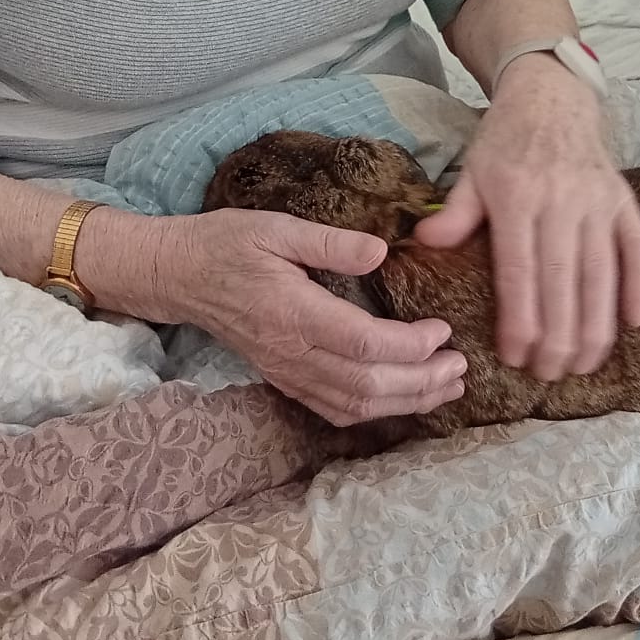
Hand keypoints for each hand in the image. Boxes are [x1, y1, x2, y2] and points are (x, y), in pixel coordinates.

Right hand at [105, 207, 466, 426]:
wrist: (178, 276)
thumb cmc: (227, 243)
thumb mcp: (278, 227)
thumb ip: (331, 242)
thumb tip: (381, 251)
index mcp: (293, 313)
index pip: (363, 344)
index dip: (410, 346)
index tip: (443, 330)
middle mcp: (291, 353)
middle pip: (367, 385)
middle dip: (421, 382)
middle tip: (460, 365)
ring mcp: (286, 372)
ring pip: (354, 405)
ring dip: (406, 401)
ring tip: (446, 387)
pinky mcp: (283, 379)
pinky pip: (333, 408)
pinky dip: (374, 411)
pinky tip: (402, 401)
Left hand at [415, 54, 639, 380]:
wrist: (552, 96)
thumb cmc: (505, 142)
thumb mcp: (471, 171)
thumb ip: (454, 213)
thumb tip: (424, 245)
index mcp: (517, 197)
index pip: (520, 271)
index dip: (521, 319)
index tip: (516, 356)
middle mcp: (562, 201)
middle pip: (563, 281)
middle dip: (559, 336)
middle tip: (550, 374)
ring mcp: (598, 202)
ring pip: (602, 274)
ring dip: (597, 325)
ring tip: (585, 365)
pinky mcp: (624, 201)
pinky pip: (639, 248)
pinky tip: (636, 322)